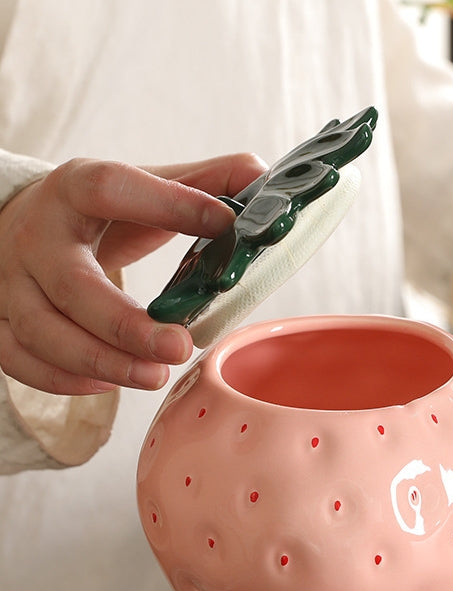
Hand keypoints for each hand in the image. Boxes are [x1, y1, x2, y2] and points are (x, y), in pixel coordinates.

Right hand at [0, 153, 265, 394]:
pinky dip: (65, 380)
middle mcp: (35, 238)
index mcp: (73, 191)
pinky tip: (111, 383)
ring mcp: (12, 285)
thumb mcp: (143, 186)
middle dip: (126, 325)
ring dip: (102, 362)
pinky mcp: (0, 323)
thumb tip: (260, 178)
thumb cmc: (96, 213)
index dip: (169, 204)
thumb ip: (203, 182)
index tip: (226, 223)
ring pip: (42, 333)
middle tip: (180, 347)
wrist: (19, 227)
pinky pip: (22, 362)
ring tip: (155, 376)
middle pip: (69, 287)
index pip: (110, 188)